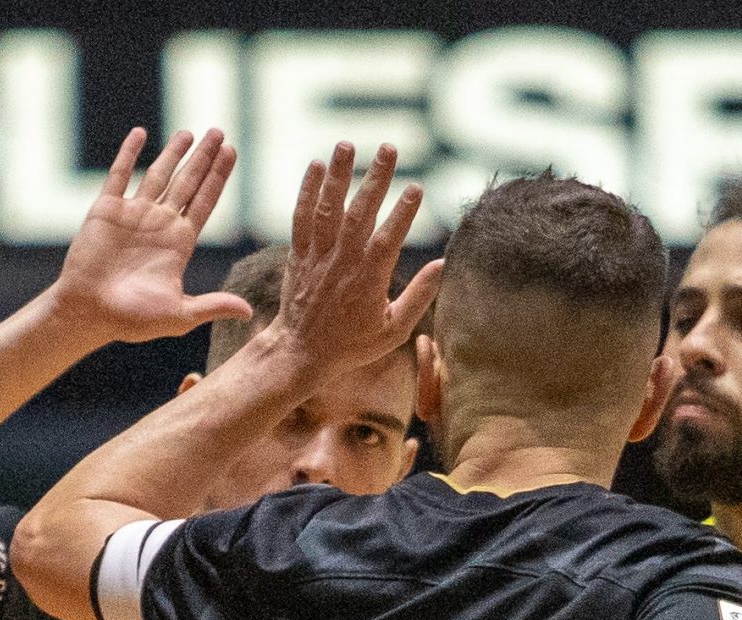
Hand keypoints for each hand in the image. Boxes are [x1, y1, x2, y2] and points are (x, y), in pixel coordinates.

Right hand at [51, 128, 249, 343]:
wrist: (88, 313)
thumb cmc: (131, 320)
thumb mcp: (179, 315)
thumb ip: (212, 306)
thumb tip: (249, 312)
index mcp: (179, 243)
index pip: (205, 202)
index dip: (218, 177)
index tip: (231, 152)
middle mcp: (159, 224)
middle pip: (188, 182)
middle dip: (204, 158)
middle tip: (219, 132)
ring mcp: (133, 215)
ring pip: (158, 174)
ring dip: (173, 152)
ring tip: (189, 132)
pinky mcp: (106, 210)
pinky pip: (120, 175)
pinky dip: (129, 153)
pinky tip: (141, 133)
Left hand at [262, 142, 444, 377]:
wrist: (301, 352)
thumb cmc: (352, 345)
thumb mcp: (393, 331)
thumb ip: (419, 297)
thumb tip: (443, 265)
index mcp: (368, 281)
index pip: (388, 239)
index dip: (403, 212)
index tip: (417, 187)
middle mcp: (341, 264)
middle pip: (359, 214)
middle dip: (376, 179)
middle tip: (389, 148)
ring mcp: (317, 257)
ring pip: (328, 210)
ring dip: (339, 175)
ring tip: (348, 144)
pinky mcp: (298, 255)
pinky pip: (301, 218)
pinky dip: (307, 191)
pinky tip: (317, 166)